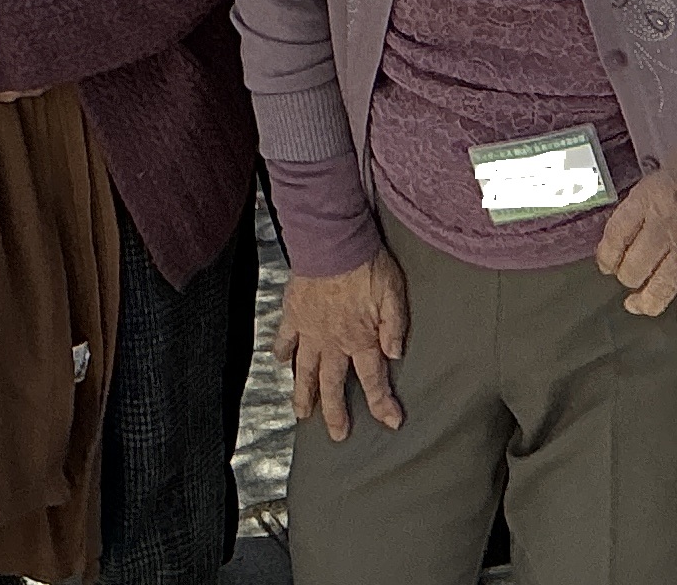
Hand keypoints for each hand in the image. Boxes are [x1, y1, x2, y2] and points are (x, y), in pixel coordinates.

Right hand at [279, 252, 409, 440]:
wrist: (331, 240)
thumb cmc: (366, 263)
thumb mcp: (393, 293)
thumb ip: (395, 326)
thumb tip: (396, 355)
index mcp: (361, 339)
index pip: (374, 380)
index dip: (383, 404)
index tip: (391, 422)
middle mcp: (333, 342)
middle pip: (334, 385)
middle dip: (336, 413)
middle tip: (338, 435)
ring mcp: (310, 330)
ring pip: (306, 370)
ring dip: (304, 394)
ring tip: (302, 414)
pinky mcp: (294, 313)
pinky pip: (285, 338)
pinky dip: (281, 351)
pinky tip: (280, 361)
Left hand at [596, 135, 676, 326]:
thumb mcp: (653, 179)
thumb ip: (637, 210)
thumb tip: (620, 242)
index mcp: (648, 200)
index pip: (616, 237)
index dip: (606, 257)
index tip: (606, 265)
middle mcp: (666, 226)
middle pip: (634, 267)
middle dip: (627, 278)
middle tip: (629, 279)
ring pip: (661, 287)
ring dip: (647, 301)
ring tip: (640, 304)